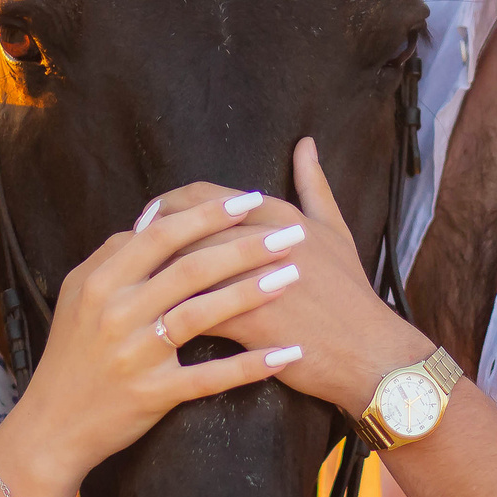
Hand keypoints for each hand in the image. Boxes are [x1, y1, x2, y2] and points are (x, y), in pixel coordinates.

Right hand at [0, 185, 305, 496]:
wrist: (52, 426)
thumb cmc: (72, 355)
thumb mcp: (78, 295)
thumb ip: (113, 256)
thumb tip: (153, 219)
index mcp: (100, 281)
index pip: (160, 234)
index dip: (207, 214)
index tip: (248, 200)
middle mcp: (116, 313)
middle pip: (189, 268)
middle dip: (244, 246)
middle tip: (289, 233)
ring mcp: (134, 355)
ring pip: (200, 315)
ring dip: (251, 293)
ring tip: (292, 276)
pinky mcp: (152, 393)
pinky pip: (209, 377)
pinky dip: (248, 367)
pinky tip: (285, 355)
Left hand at [147, 139, 434, 417]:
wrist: (368, 352)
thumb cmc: (350, 294)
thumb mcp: (335, 231)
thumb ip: (314, 185)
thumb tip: (305, 144)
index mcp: (276, 214)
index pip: (201, 197)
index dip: (166, 207)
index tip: (147, 222)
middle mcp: (261, 239)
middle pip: (182, 229)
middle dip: (149, 242)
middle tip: (129, 259)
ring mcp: (253, 279)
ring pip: (184, 269)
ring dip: (153, 280)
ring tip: (136, 293)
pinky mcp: (247, 321)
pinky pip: (194, 313)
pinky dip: (170, 319)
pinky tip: (153, 328)